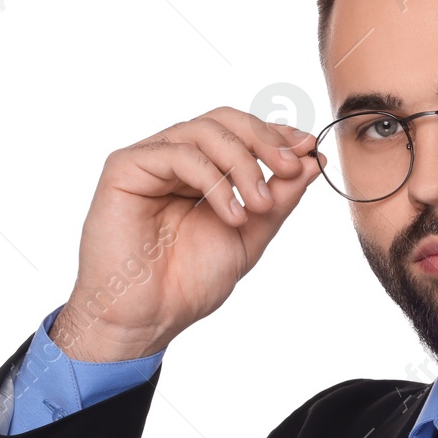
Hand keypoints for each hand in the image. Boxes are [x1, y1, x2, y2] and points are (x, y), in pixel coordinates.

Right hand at [49, 108, 320, 360]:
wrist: (149, 317)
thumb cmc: (188, 282)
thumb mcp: (250, 235)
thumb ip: (278, 198)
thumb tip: (312, 160)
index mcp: (203, 172)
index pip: (242, 133)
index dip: (276, 134)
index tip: (309, 148)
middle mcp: (176, 159)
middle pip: (225, 120)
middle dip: (265, 139)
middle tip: (291, 167)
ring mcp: (150, 161)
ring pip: (205, 131)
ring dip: (244, 163)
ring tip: (259, 204)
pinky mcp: (125, 168)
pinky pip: (179, 154)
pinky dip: (214, 180)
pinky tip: (232, 214)